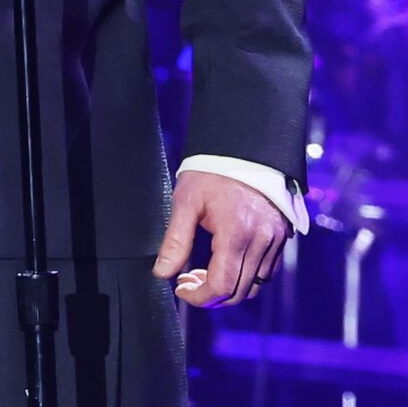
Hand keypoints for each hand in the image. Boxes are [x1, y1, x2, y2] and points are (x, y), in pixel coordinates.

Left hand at [153, 170, 290, 306]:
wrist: (243, 147)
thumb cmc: (211, 171)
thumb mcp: (187, 201)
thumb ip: (175, 240)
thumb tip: (161, 272)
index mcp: (236, 232)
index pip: (221, 286)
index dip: (199, 297)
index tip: (180, 289)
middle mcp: (261, 240)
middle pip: (239, 292)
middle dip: (211, 295)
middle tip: (187, 280)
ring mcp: (276, 240)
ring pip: (255, 286)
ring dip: (229, 288)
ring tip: (204, 271)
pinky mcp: (282, 236)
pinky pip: (266, 271)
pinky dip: (246, 276)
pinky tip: (226, 261)